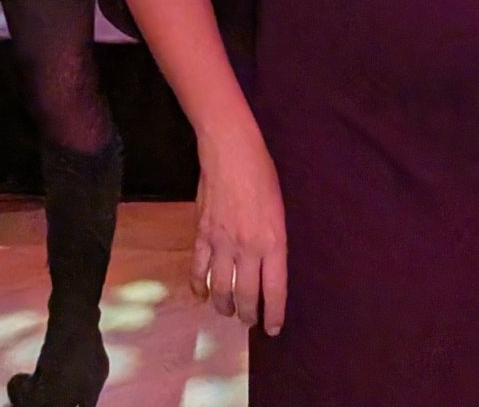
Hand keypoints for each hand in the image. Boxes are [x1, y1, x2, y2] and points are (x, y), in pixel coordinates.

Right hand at [191, 125, 286, 333]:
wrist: (231, 150)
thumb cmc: (262, 174)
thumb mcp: (279, 209)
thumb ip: (273, 240)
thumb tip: (269, 265)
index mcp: (273, 241)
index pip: (274, 290)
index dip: (274, 314)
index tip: (273, 328)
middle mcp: (248, 248)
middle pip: (246, 295)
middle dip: (248, 315)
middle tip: (249, 321)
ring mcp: (222, 243)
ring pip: (221, 289)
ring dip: (225, 306)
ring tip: (228, 311)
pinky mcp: (202, 234)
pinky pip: (198, 270)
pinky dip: (199, 287)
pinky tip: (203, 294)